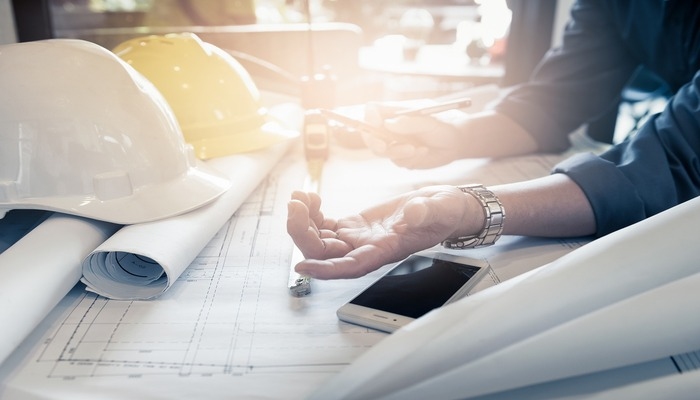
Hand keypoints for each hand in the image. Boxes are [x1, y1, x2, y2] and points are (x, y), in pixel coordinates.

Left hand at [286, 186, 476, 278]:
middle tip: (295, 206)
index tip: (301, 266)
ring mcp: (357, 238)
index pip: (349, 268)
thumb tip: (412, 212)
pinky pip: (324, 225)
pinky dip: (311, 213)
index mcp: (383, 251)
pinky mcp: (353, 226)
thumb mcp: (440, 209)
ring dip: (302, 221)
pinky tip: (310, 197)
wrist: (443, 206)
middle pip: (324, 253)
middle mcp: (365, 249)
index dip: (324, 270)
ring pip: (318, 239)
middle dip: (302, 234)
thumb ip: (426, 212)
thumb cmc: (444, 212)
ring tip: (299, 197)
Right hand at [362, 102, 468, 168]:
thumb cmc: (444, 126)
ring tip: (416, 149)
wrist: (456, 143)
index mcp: (395, 112)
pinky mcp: (402, 157)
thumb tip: (387, 124)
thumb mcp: (430, 122)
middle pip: (370, 134)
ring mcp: (395, 143)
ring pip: (383, 151)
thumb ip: (409, 123)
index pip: (373, 110)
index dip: (369, 117)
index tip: (377, 124)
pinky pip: (398, 161)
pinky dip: (410, 158)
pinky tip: (424, 151)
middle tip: (384, 147)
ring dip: (398, 152)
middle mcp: (391, 128)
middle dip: (375, 142)